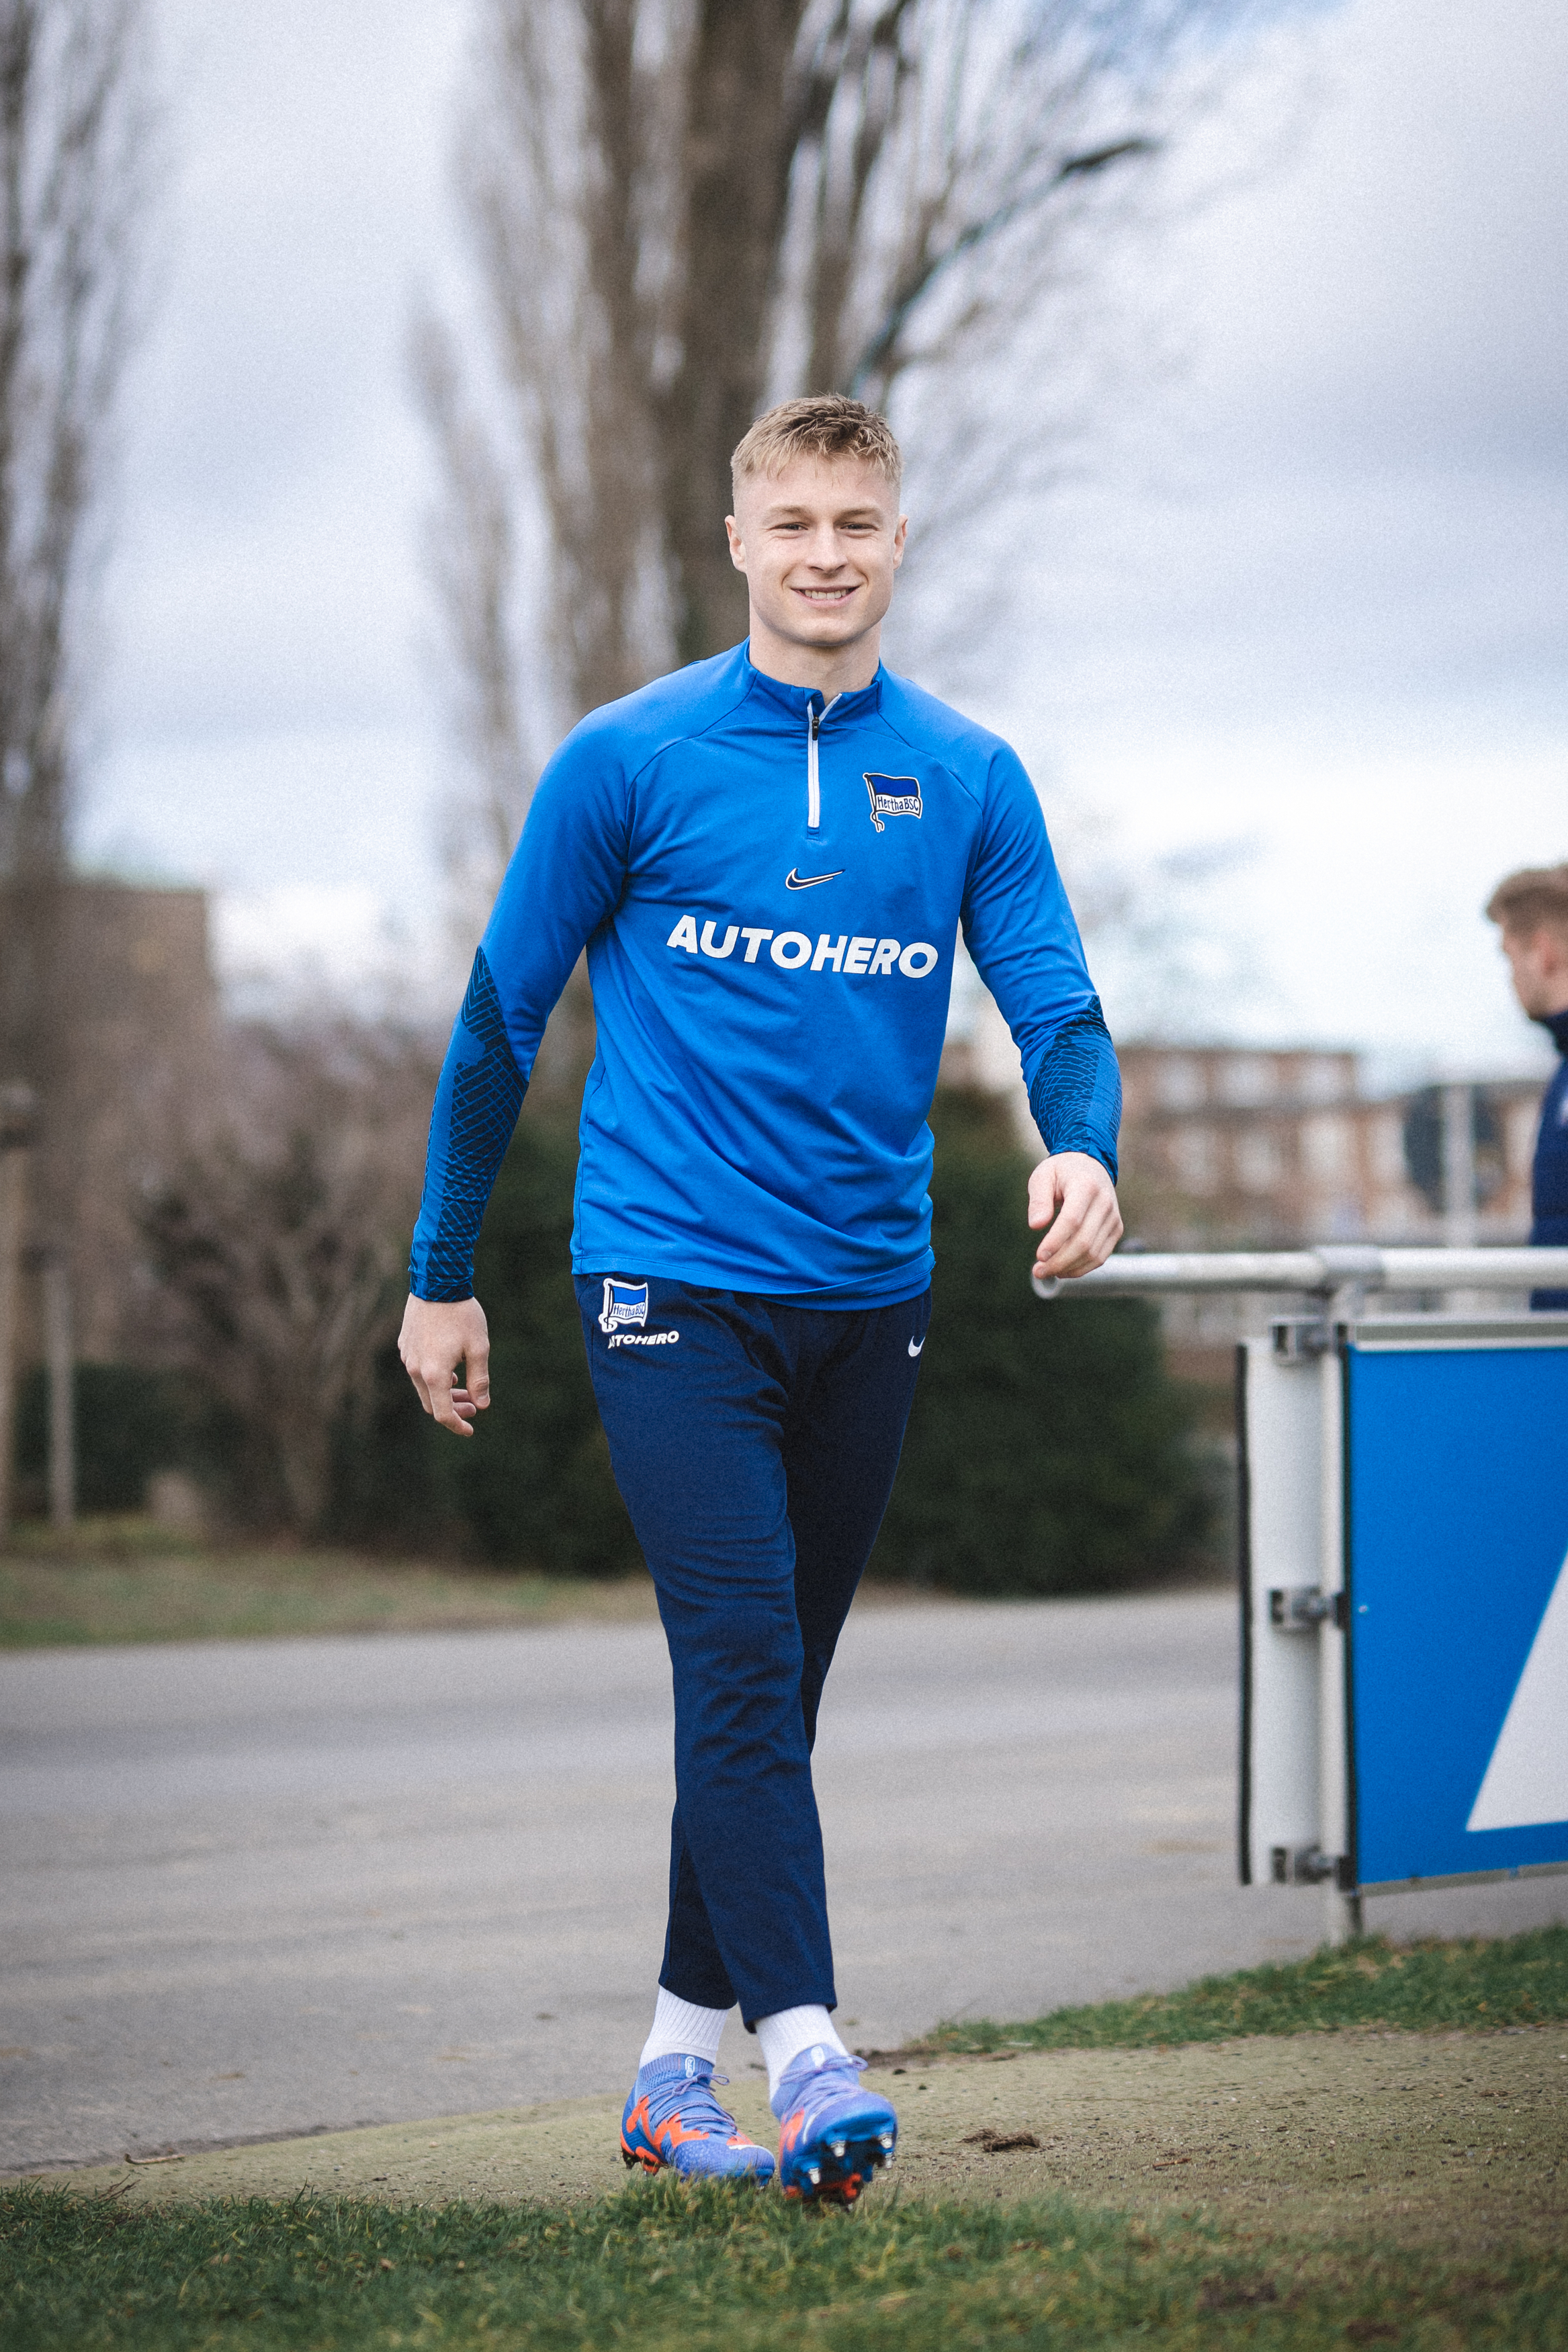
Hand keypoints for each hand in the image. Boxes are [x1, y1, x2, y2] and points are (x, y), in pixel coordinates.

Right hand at [398, 1294, 491, 1436]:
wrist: (437, 1281)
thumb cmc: (462, 1314)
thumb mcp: (479, 1348)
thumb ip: (480, 1379)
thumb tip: (482, 1404)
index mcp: (434, 1374)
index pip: (442, 1413)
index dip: (457, 1425)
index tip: (471, 1430)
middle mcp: (414, 1369)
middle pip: (431, 1403)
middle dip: (452, 1409)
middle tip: (474, 1406)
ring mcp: (407, 1356)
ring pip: (423, 1387)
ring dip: (443, 1392)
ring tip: (463, 1386)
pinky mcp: (405, 1344)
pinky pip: (417, 1370)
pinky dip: (432, 1377)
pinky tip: (449, 1368)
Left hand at [1028, 1151, 1122, 1280]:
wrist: (1090, 1165)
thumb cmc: (1061, 1172)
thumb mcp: (1043, 1176)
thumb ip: (1038, 1199)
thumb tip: (1036, 1225)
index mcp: (1086, 1186)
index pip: (1072, 1220)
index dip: (1056, 1241)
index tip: (1039, 1256)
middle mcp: (1105, 1203)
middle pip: (1083, 1241)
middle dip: (1059, 1261)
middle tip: (1037, 1271)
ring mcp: (1113, 1217)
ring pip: (1093, 1253)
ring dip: (1069, 1268)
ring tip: (1046, 1272)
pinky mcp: (1116, 1229)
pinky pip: (1101, 1256)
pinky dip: (1082, 1268)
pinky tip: (1063, 1270)